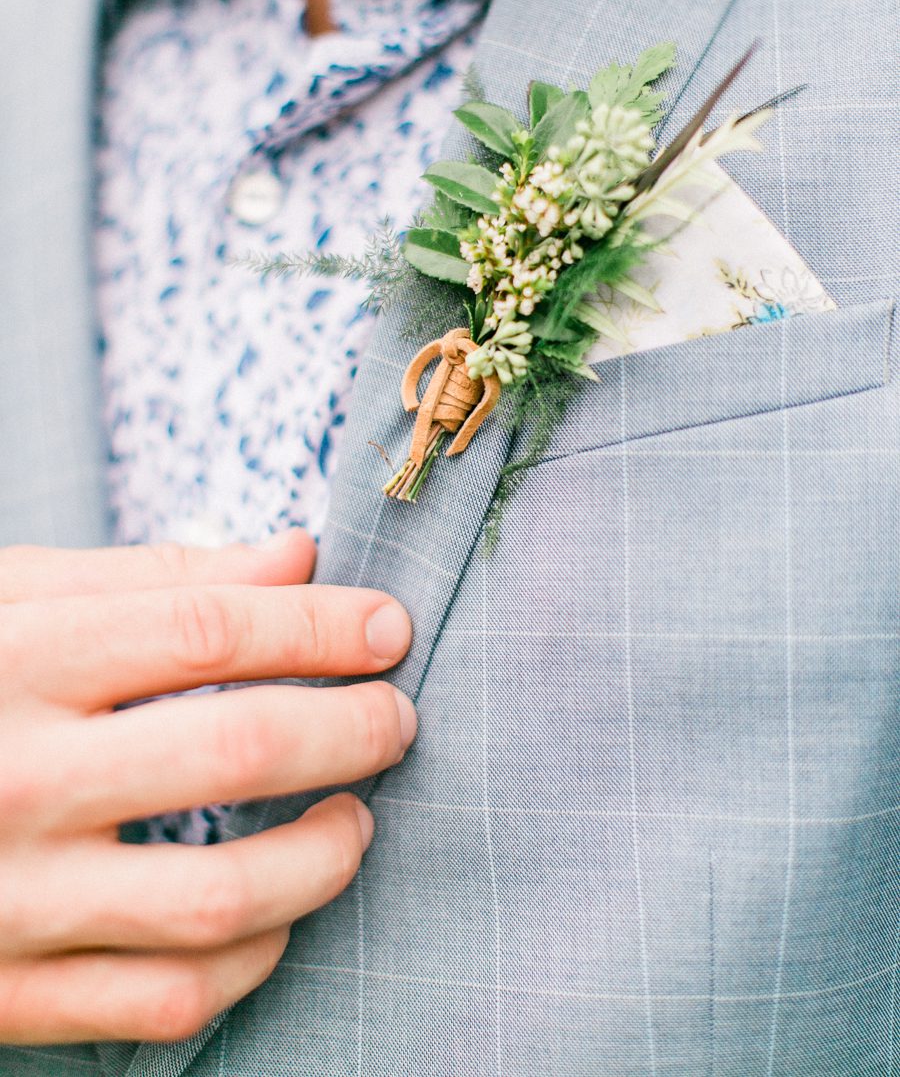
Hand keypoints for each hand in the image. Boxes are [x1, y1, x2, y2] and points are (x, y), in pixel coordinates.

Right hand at [0, 533, 415, 1045]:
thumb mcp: (13, 600)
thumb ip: (154, 579)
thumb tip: (297, 559)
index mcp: (19, 658)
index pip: (211, 628)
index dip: (323, 624)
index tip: (388, 625)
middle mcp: (16, 777)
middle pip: (240, 748)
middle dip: (354, 726)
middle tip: (396, 716)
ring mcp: (11, 898)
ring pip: (222, 896)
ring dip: (327, 855)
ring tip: (357, 818)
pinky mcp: (9, 992)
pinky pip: (168, 999)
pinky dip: (254, 960)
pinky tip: (282, 914)